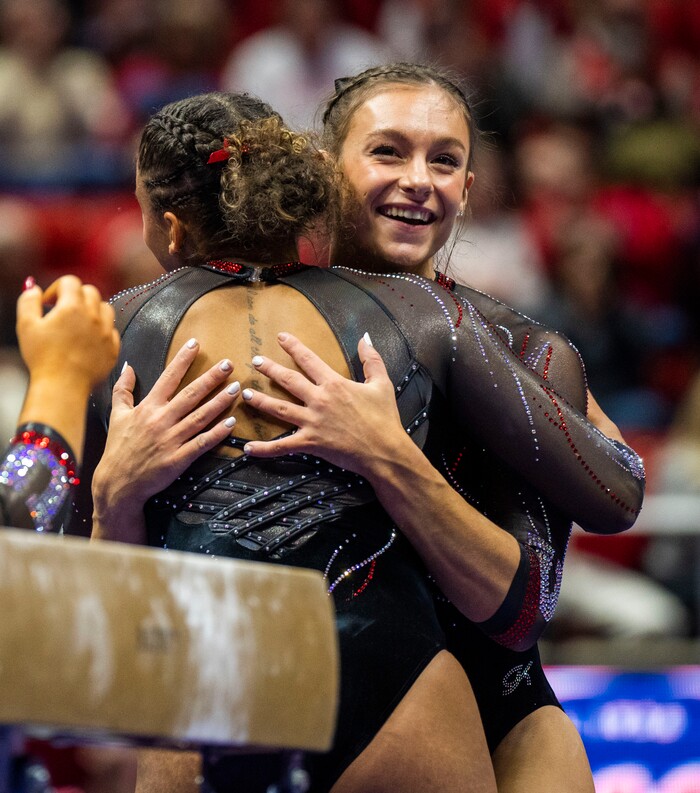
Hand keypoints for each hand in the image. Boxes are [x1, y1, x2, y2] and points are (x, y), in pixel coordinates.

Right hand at [17, 275, 119, 393]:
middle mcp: (94, 316)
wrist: (63, 385)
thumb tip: (34, 289)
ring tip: (78, 323)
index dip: (57, 288)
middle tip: (62, 311)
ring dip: (92, 310)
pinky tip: (88, 339)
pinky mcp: (113, 348)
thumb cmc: (43, 357)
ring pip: (105, 308)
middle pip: (90, 292)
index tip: (49, 303)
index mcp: (73, 307)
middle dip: (75, 296)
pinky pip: (112, 330)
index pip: (71, 282)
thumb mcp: (26, 325)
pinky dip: (102, 330)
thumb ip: (28, 301)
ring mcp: (107, 332)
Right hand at [91, 339, 240, 542]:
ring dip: (219, 402)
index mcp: (148, 407)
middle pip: (190, 394)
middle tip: (229, 364)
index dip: (182, 359)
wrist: (117, 483)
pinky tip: (231, 422)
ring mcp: (171, 439)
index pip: (168, 377)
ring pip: (200, 416)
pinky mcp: (178, 458)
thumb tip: (127, 365)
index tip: (196, 344)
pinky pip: (201, 443)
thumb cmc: (118, 448)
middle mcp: (161, 420)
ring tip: (236, 389)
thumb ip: (123, 389)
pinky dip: (217, 433)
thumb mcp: (117, 415)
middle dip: (211, 378)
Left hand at [240, 332, 407, 477]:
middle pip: (288, 380)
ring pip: (280, 408)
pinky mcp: (310, 443)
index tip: (281, 337)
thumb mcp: (382, 384)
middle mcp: (319, 400)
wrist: (385, 451)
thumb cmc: (384, 418)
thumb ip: (371, 359)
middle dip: (270, 369)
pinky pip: (283, 446)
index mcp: (334, 384)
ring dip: (262, 401)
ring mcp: (312, 422)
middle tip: (256, 361)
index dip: (293, 347)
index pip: (309, 360)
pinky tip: (248, 448)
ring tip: (247, 395)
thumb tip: (364, 337)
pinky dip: (264, 449)